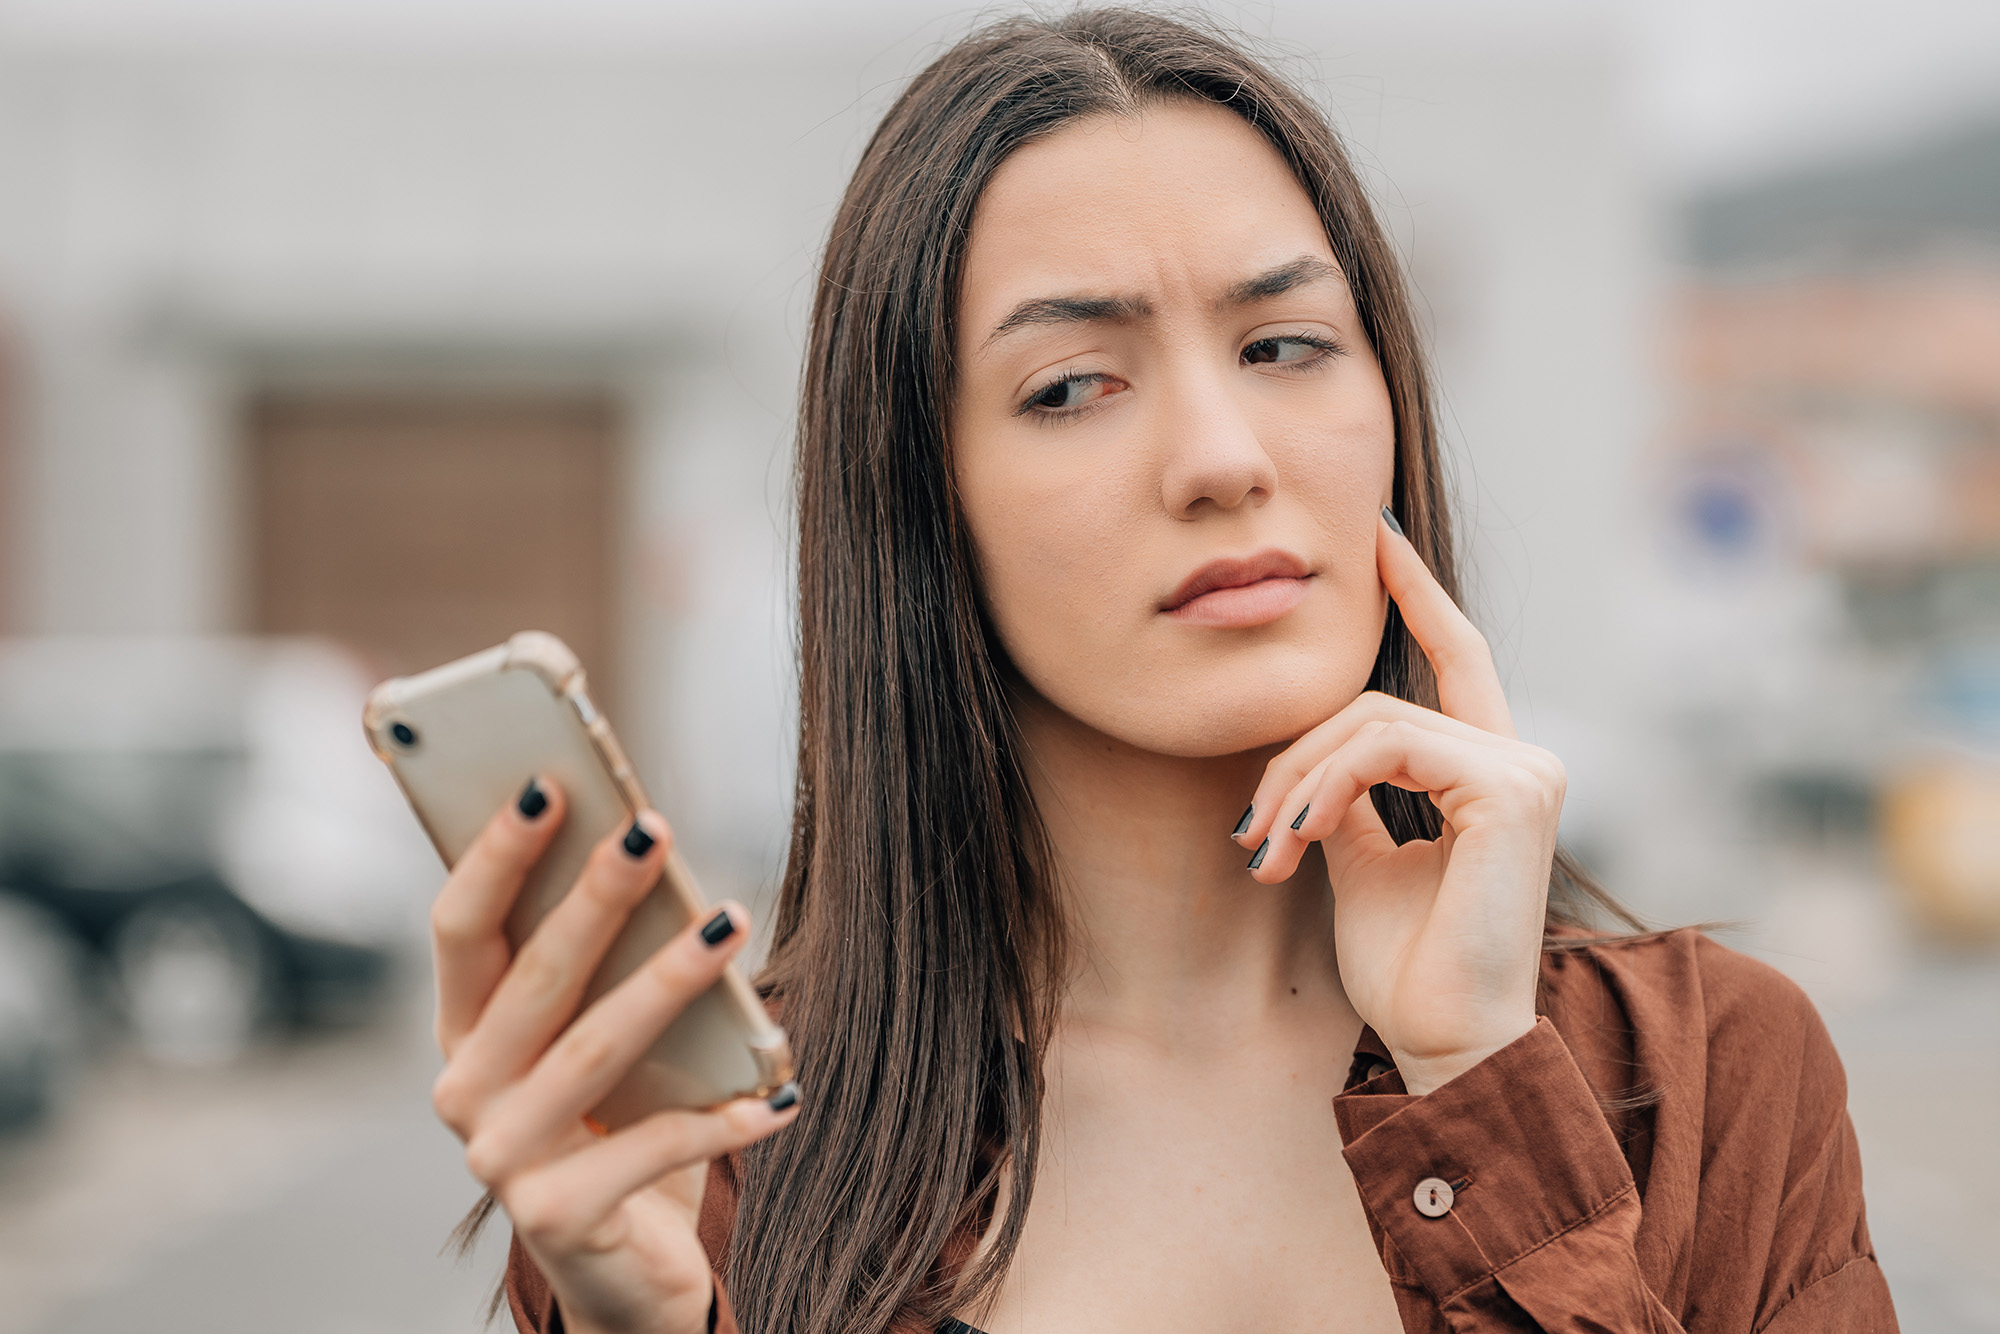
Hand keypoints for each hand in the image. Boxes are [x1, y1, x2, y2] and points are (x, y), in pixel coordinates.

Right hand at [428, 780, 798, 1333]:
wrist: (625, 1274)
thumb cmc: (618, 1129)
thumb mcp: (600, 1045)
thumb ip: (606, 972)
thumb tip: (655, 859)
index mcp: (463, 1033)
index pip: (460, 927)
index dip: (497, 855)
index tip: (550, 784)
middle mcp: (465, 1091)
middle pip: (534, 974)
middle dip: (597, 896)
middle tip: (653, 831)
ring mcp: (503, 1157)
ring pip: (595, 1048)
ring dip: (670, 980)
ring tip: (732, 924)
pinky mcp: (557, 1215)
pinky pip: (656, 1146)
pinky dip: (725, 1118)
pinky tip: (780, 1097)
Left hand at [1234, 511, 1563, 1094]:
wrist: (1444, 1042)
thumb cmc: (1409, 968)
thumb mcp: (1363, 863)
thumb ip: (1352, 797)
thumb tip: (1315, 759)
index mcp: (1491, 773)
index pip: (1457, 657)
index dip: (1415, 592)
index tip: (1375, 535)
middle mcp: (1523, 762)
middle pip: (1376, 702)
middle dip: (1293, 755)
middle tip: (1246, 830)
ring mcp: (1525, 772)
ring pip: (1372, 720)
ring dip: (1297, 782)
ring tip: (1266, 849)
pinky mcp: (1511, 790)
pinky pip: (1389, 745)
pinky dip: (1328, 787)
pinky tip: (1301, 841)